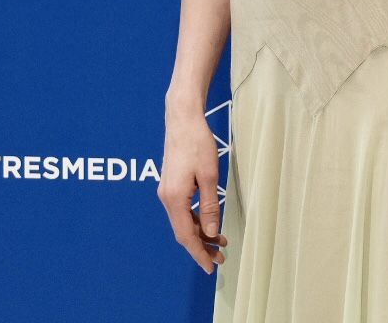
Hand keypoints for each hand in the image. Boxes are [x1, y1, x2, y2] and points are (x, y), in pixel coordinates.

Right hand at [159, 109, 228, 274]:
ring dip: (200, 233)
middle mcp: (166, 198)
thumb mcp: (210, 176)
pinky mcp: (171, 185)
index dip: (198, 254)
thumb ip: (211, 206)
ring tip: (221, 242)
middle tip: (221, 257)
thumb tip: (211, 233)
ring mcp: (167, 192)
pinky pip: (183, 210)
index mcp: (174, 198)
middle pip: (183, 231)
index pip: (186, 235)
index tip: (210, 268)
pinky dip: (196, 219)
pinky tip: (209, 222)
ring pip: (183, 221)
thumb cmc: (197, 143)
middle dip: (201, 246)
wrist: (182, 119)